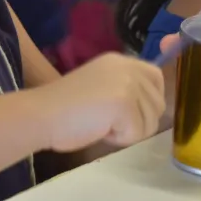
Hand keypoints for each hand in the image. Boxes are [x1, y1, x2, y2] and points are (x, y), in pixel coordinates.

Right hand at [37, 53, 164, 151]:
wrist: (42, 114)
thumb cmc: (64, 107)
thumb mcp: (101, 86)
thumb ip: (124, 88)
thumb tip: (150, 106)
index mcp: (120, 61)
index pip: (156, 77)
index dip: (151, 99)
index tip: (134, 113)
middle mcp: (127, 67)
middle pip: (158, 104)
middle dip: (139, 121)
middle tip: (109, 121)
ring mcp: (128, 84)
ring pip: (151, 122)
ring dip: (129, 131)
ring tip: (101, 123)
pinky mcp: (124, 103)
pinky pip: (137, 133)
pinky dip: (120, 139)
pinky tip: (99, 129)